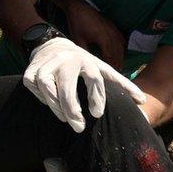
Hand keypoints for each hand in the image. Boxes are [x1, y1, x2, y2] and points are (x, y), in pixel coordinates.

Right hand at [23, 38, 145, 132]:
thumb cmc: (81, 62)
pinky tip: (50, 103)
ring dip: (54, 105)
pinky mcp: (31, 69)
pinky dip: (41, 97)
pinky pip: (33, 86)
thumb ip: (120, 84)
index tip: (96, 114)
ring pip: (46, 85)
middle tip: (78, 126)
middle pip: (66, 85)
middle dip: (71, 107)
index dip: (96, 97)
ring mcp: (46, 63)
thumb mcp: (100, 68)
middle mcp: (65, 59)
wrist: (51, 45)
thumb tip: (142, 101)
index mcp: (85, 59)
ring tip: (65, 118)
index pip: (93, 78)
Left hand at [62, 2, 125, 69]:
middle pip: (118, 53)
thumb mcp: (79, 40)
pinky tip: (121, 52)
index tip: (112, 74)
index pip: (111, 57)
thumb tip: (90, 63)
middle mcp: (111, 35)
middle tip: (117, 73)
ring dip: (120, 56)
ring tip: (119, 66)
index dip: (112, 66)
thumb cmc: (77, 23)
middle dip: (118, 63)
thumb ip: (86, 52)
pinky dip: (122, 47)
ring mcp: (113, 30)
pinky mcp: (112, 26)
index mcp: (104, 39)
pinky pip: (121, 39)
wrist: (79, 7)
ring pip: (121, 46)